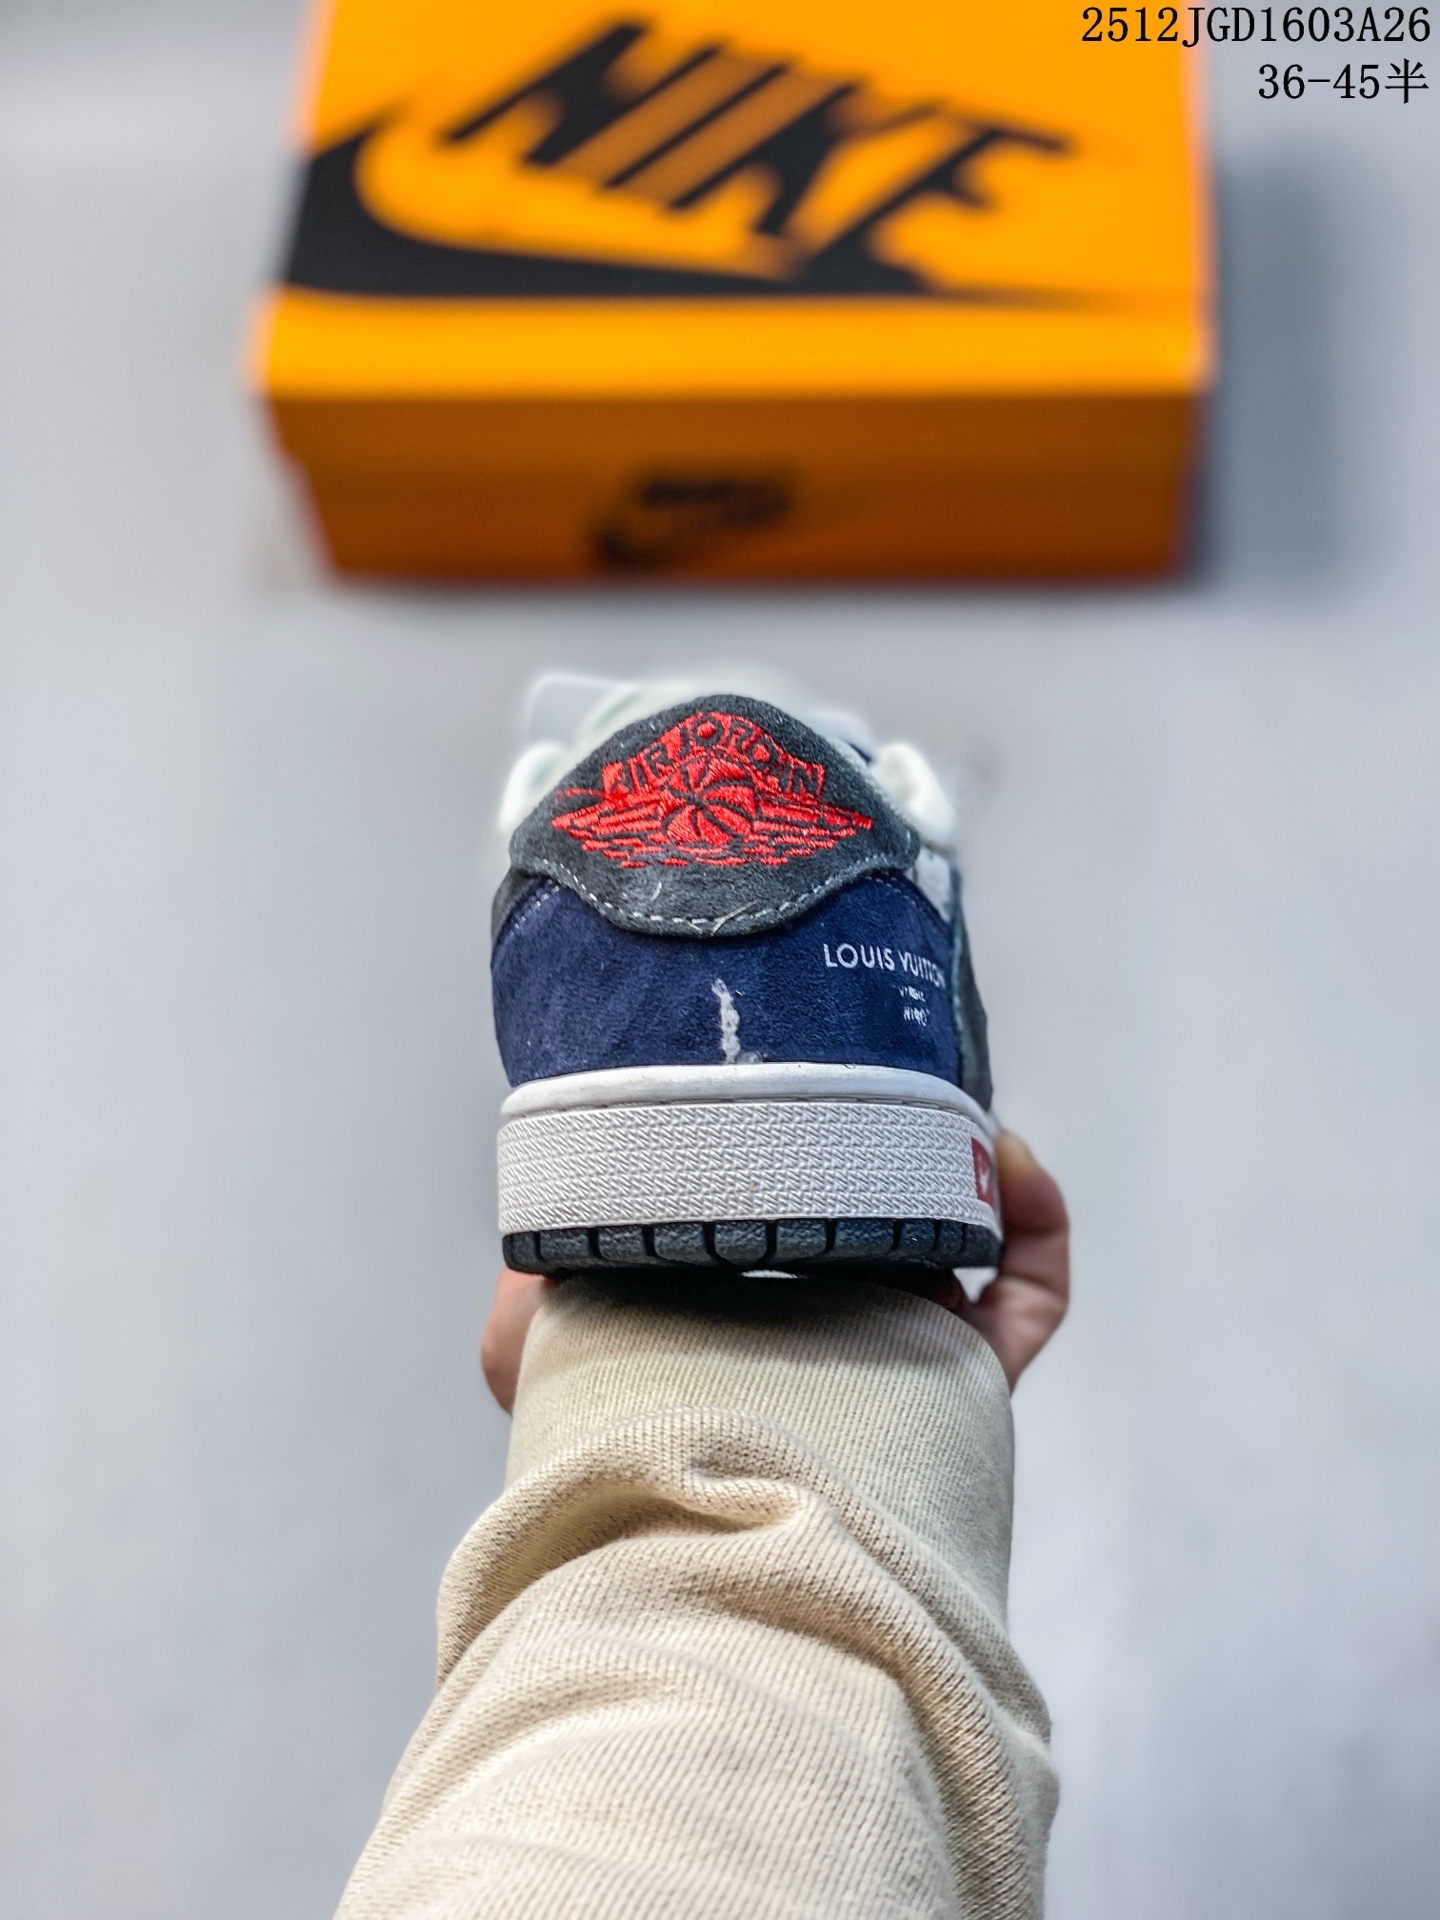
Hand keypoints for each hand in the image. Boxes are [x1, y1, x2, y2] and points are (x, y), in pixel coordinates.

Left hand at [479, 1131, 1068, 1411]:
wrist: (708, 1539)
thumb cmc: (625, 1459)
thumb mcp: (541, 1359)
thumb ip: (526, 1310)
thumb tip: (532, 1267)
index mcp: (739, 1332)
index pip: (776, 1238)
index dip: (798, 1164)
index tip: (800, 1094)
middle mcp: (827, 1347)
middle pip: (882, 1233)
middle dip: (896, 1152)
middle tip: (890, 1085)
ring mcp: (905, 1364)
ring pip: (964, 1250)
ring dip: (970, 1165)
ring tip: (951, 1105)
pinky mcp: (973, 1384)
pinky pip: (1029, 1294)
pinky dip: (1035, 1220)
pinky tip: (1008, 1154)